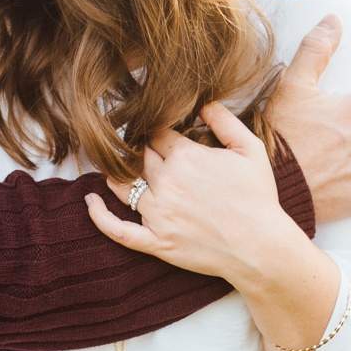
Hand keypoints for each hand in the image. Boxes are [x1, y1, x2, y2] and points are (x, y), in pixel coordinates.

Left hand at [83, 103, 301, 282]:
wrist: (260, 248)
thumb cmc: (259, 198)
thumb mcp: (251, 150)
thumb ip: (225, 121)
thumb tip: (204, 102)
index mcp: (186, 156)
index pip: (157, 134)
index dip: (159, 132)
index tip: (163, 135)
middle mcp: (166, 182)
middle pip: (139, 156)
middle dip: (140, 150)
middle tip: (143, 150)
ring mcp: (157, 213)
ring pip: (123, 185)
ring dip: (118, 173)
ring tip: (116, 167)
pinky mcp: (155, 241)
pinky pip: (118, 229)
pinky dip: (99, 215)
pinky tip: (90, 201)